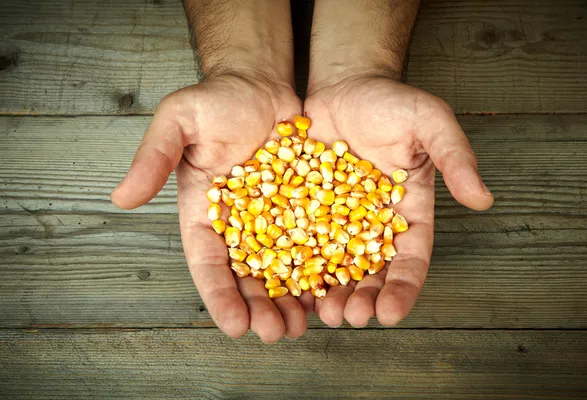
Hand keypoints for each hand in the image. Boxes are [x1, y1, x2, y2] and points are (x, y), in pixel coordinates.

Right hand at [111, 74, 309, 341]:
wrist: (260, 84)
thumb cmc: (216, 99)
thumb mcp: (178, 120)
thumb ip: (154, 157)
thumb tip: (120, 198)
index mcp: (203, 211)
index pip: (207, 262)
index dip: (219, 295)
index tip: (235, 326)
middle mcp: (238, 222)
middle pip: (247, 275)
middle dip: (259, 308)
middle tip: (276, 333)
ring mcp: (273, 216)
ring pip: (281, 267)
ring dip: (290, 299)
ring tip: (303, 324)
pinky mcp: (305, 205)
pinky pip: (314, 241)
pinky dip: (320, 267)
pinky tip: (331, 290)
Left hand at [304, 75, 493, 326]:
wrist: (343, 85)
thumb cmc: (391, 101)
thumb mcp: (430, 120)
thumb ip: (455, 156)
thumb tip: (483, 199)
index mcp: (408, 211)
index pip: (410, 258)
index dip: (403, 288)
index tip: (390, 313)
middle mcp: (373, 223)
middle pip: (370, 271)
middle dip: (362, 299)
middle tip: (349, 319)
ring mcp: (336, 218)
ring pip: (334, 265)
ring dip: (328, 293)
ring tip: (320, 313)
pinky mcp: (304, 208)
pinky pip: (299, 241)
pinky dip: (295, 266)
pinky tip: (287, 287)